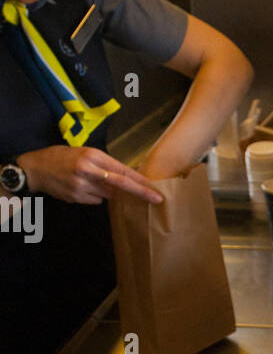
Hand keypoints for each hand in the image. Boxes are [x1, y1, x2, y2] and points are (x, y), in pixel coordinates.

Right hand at [17, 146, 163, 205]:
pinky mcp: (76, 198)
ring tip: (89, 181)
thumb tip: (126, 177)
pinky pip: (95, 201)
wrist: (36, 168)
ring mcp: (82, 186)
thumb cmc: (61, 157)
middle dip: (140, 192)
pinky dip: (94, 196)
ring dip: (107, 191)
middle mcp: (88, 170)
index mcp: (92, 155)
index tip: (154, 187)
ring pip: (107, 195)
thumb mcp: (83, 152)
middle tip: (156, 199)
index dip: (139, 179)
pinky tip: (80, 187)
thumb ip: (104, 164)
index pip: (121, 169)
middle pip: (121, 184)